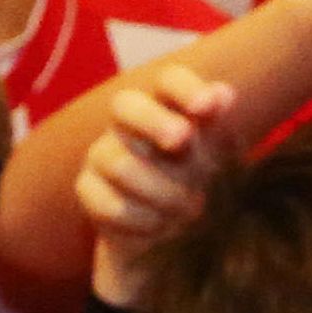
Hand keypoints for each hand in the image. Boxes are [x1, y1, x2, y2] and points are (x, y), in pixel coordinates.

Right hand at [78, 62, 243, 305]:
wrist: (169, 230)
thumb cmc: (198, 180)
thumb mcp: (218, 158)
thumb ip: (219, 128)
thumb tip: (224, 93)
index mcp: (166, 105)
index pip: (169, 81)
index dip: (186, 89)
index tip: (208, 107)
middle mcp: (128, 123)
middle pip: (125, 104)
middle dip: (155, 121)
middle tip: (182, 140)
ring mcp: (102, 153)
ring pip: (120, 163)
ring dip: (163, 192)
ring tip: (191, 209)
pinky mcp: (88, 188)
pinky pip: (111, 205)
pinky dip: (144, 221)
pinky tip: (160, 225)